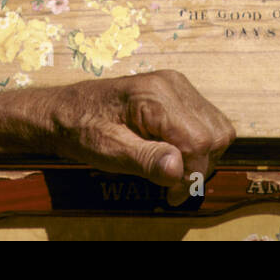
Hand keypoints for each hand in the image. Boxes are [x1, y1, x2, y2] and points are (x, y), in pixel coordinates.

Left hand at [42, 70, 234, 205]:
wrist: (63, 110)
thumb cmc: (80, 128)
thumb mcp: (108, 150)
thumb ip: (145, 158)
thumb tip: (179, 169)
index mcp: (155, 95)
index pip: (199, 141)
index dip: (192, 174)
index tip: (172, 195)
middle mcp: (172, 85)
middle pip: (215, 134)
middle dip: (199, 166)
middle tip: (171, 186)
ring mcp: (176, 86)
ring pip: (217, 128)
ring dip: (202, 157)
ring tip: (171, 171)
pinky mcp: (176, 93)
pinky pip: (206, 121)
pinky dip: (198, 144)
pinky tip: (172, 155)